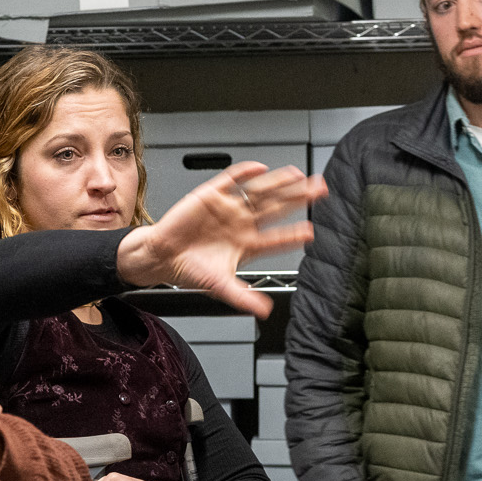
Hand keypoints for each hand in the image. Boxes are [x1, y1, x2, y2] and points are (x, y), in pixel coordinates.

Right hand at [114, 161, 327, 317]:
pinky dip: (244, 173)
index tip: (311, 232)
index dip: (294, 235)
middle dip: (298, 199)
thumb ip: (243, 297)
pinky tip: (259, 169)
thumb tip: (265, 311)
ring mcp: (228, 208)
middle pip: (276, 208)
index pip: (277, 238)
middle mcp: (241, 223)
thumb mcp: (220, 286)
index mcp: (247, 244)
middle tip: (319, 189)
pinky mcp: (210, 195)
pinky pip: (230, 180)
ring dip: (278, 183)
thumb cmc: (190, 269)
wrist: (161, 256)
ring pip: (259, 192)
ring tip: (297, 175)